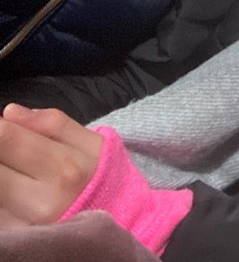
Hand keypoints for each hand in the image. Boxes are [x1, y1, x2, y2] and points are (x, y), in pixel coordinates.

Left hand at [0, 103, 102, 227]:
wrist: (118, 219)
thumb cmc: (100, 176)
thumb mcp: (90, 143)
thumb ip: (52, 123)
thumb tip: (10, 112)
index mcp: (64, 168)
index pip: (6, 137)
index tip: (1, 124)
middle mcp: (40, 199)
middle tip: (10, 149)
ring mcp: (23, 223)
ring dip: (1, 170)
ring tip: (15, 165)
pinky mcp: (14, 234)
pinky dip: (1, 192)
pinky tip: (15, 186)